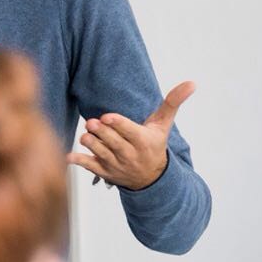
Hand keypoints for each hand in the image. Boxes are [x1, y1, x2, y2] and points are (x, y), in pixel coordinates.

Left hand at [68, 81, 195, 190]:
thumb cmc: (154, 143)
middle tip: (91, 122)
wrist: (151, 178)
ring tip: (87, 134)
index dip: (117, 124)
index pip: (129, 132)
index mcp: (144, 141)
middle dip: (100, 132)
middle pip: (112, 142)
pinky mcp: (105, 172)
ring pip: (100, 153)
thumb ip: (173, 102)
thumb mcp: (164, 124)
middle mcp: (130, 155)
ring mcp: (116, 165)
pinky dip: (79, 161)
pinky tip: (70, 155)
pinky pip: (90, 167)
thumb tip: (192, 83)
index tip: (106, 117)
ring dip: (90, 143)